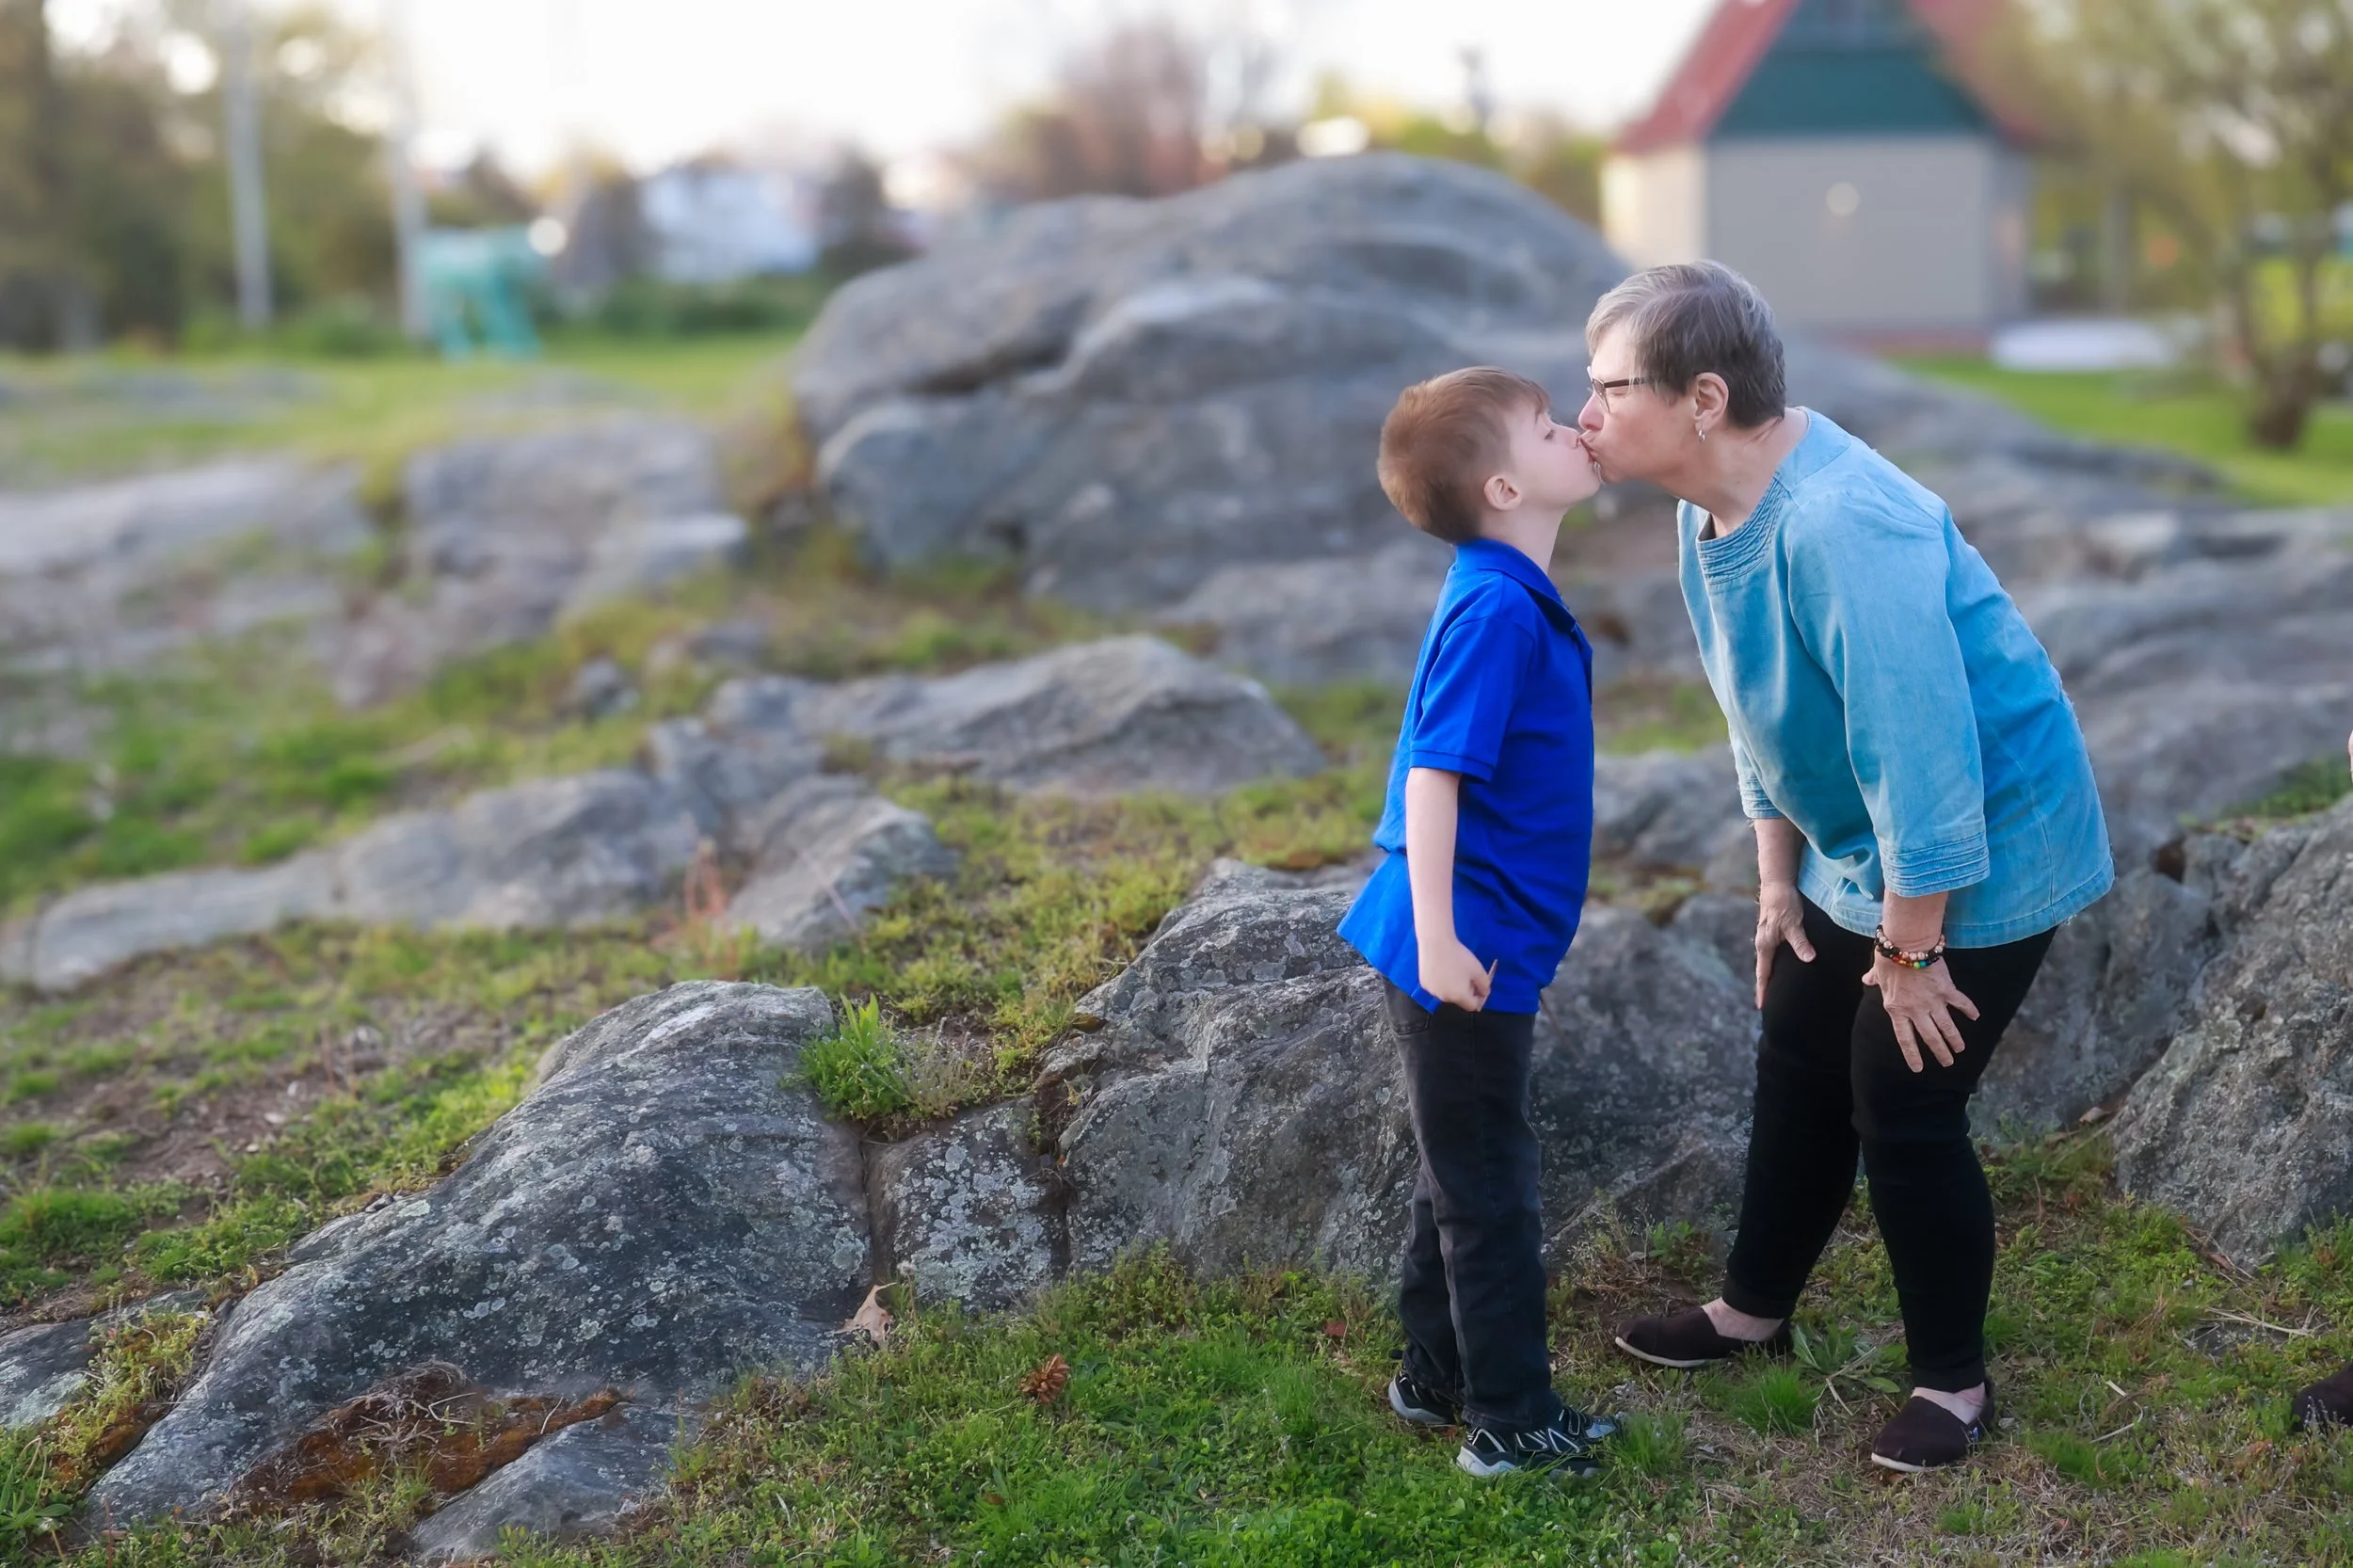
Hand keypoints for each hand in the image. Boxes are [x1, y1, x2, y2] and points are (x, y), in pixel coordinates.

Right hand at [1420, 938, 1496, 1011]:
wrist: (1436, 943)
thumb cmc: (1459, 957)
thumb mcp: (1478, 970)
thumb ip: (1485, 985)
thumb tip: (1484, 993)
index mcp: (1459, 996)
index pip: (1472, 1006)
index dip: (1477, 997)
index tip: (1477, 985)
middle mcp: (1444, 998)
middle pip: (1459, 999)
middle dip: (1464, 991)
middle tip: (1465, 974)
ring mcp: (1432, 991)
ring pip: (1446, 993)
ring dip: (1451, 986)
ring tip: (1452, 969)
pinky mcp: (1424, 984)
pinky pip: (1436, 987)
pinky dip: (1440, 981)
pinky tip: (1440, 968)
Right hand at [1753, 882, 1815, 1008]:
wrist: (1777, 882)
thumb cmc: (1783, 902)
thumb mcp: (1794, 923)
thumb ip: (1800, 942)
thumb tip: (1809, 959)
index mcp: (1765, 944)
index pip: (1763, 973)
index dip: (1763, 990)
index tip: (1761, 1006)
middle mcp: (1763, 942)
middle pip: (1763, 969)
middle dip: (1765, 985)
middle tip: (1768, 1002)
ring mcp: (1767, 936)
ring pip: (1768, 960)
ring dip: (1771, 974)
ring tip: (1776, 987)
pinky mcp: (1773, 930)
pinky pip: (1773, 952)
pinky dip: (1776, 962)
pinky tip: (1784, 964)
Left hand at [1862, 956, 1981, 1071]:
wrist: (1905, 944)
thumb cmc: (1888, 957)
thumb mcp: (1878, 972)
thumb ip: (1873, 979)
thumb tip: (1866, 979)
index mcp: (1896, 1009)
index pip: (1905, 1038)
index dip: (1912, 1054)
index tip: (1918, 1068)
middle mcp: (1915, 1009)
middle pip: (1930, 1036)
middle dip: (1940, 1052)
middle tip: (1948, 1063)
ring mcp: (1932, 1001)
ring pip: (1946, 1026)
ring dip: (1954, 1039)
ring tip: (1960, 1049)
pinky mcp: (1946, 989)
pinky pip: (1960, 1002)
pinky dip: (1969, 1010)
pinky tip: (1976, 1017)